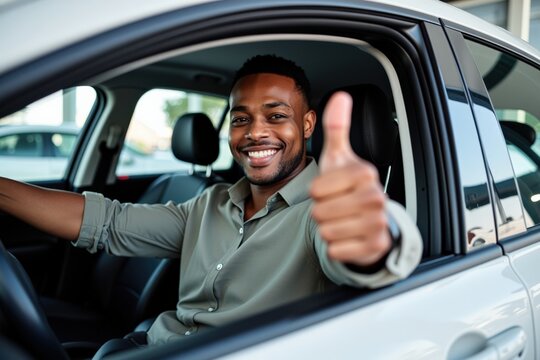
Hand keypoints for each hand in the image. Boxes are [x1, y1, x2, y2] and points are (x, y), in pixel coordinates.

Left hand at [310, 92, 391, 266]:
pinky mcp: (375, 247)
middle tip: (337, 206)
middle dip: (321, 211)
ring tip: (342, 220)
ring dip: (328, 228)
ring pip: (326, 232)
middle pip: (319, 212)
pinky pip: (335, 250)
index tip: (332, 189)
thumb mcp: (340, 158)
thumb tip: (340, 96)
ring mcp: (378, 224)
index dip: (317, 191)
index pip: (316, 189)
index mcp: (365, 173)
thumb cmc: (349, 187)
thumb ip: (337, 128)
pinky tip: (348, 236)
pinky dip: (336, 247)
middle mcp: (376, 198)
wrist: (370, 219)